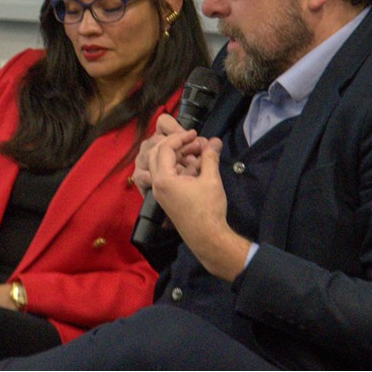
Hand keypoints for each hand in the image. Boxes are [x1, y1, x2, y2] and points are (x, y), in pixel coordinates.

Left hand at [149, 129, 248, 281]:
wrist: (207, 237)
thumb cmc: (208, 209)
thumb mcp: (211, 179)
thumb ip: (210, 157)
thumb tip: (215, 141)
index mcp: (163, 179)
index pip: (165, 148)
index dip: (180, 137)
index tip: (195, 133)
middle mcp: (157, 184)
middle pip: (158, 155)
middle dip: (176, 145)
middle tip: (194, 141)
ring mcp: (160, 192)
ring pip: (162, 166)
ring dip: (178, 156)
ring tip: (198, 153)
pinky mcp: (166, 198)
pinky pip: (167, 176)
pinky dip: (179, 168)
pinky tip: (196, 166)